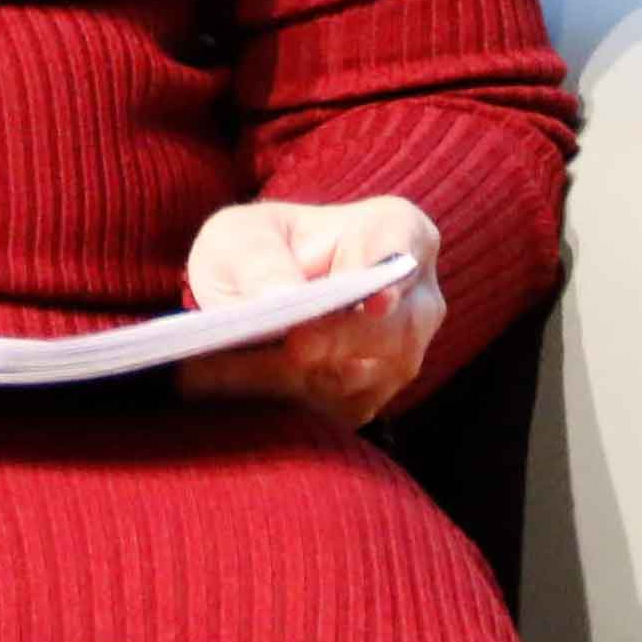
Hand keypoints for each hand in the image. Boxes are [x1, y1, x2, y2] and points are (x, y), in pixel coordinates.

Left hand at [171, 193, 443, 429]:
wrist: (252, 299)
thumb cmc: (257, 250)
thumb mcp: (242, 236)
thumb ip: (260, 259)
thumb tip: (281, 297)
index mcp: (394, 230)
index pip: (406, 246)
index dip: (393, 272)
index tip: (376, 299)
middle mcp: (412, 300)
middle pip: (393, 328)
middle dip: (340, 339)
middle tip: (295, 346)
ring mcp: (396, 356)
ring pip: (361, 375)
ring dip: (296, 376)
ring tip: (229, 370)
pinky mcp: (368, 401)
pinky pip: (335, 410)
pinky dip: (283, 403)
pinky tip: (235, 392)